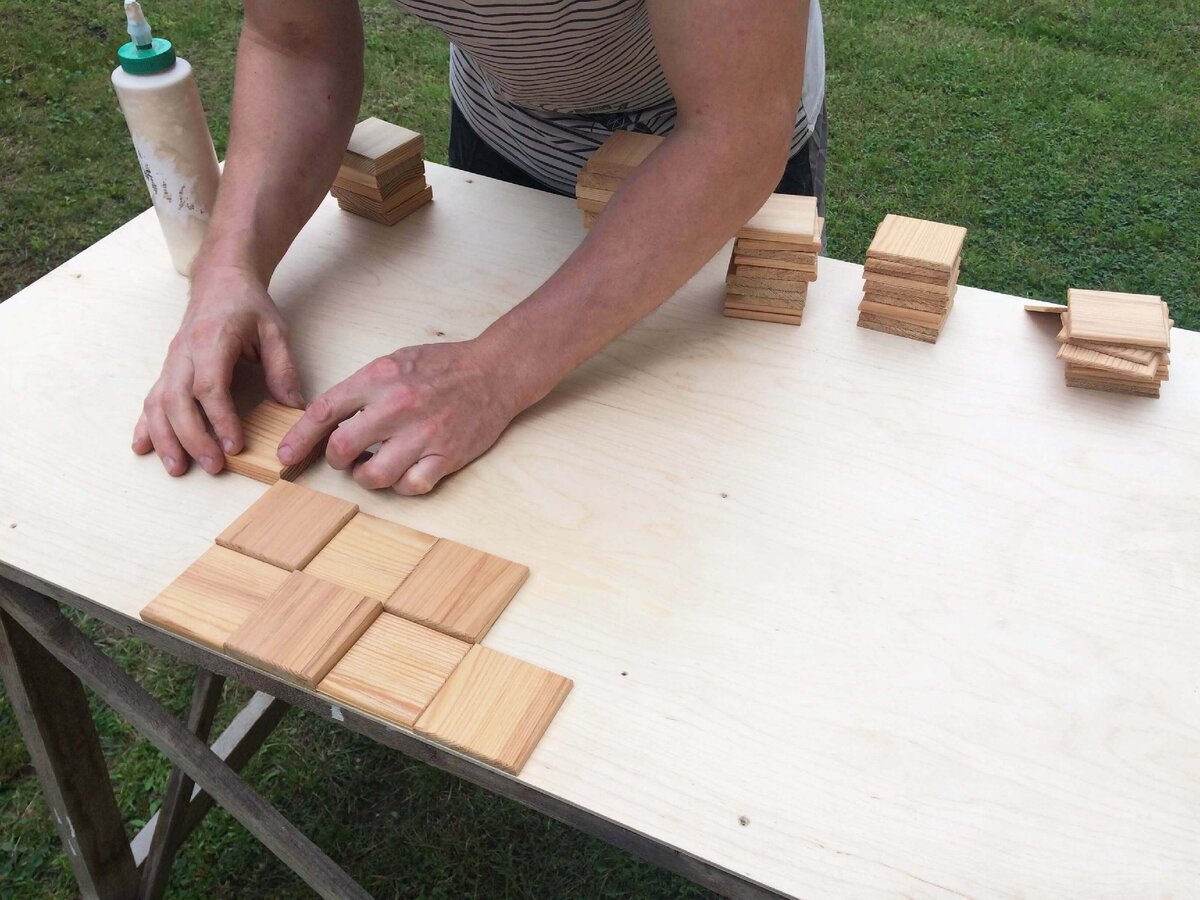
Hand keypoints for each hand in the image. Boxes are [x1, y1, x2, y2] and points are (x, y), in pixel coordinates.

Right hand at [133, 264, 302, 475]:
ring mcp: (172, 361)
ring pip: (158, 403)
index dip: (219, 419)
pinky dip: (145, 425)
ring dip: (164, 438)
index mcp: (211, 340)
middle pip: (177, 400)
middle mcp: (184, 352)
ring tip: (177, 468)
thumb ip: (282, 367)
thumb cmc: (247, 305)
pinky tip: (143, 447)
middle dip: (192, 437)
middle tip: (213, 466)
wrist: (220, 280)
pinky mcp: (167, 369)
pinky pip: (151, 398)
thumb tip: (294, 405)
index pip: (209, 386)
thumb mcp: (275, 330)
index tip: (234, 445)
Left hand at [278, 340, 522, 494]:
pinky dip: (401, 486)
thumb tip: (331, 418)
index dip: (299, 438)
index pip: (325, 411)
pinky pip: (411, 486)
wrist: (494, 371)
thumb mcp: (395, 361)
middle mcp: (398, 406)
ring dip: (366, 477)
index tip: (286, 455)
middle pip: (343, 448)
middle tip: (344, 458)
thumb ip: (363, 387)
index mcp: (380, 378)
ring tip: (372, 468)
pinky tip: (405, 473)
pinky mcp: (446, 455)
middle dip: (336, 460)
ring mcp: (423, 433)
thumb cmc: (444, 366)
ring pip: (374, 475)